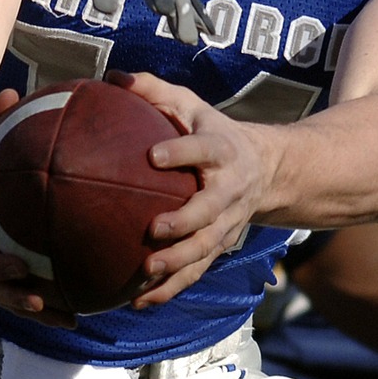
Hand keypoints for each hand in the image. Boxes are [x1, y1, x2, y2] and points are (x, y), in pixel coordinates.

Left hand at [109, 70, 278, 307]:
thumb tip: (110, 78)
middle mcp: (229, 190)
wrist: (266, 169)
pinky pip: (195, 271)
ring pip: (205, 248)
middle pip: (210, 210)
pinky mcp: (219, 247)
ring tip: (146, 273)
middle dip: (185, 222)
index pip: (202, 150)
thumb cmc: (211, 130)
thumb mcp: (189, 104)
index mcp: (221, 150)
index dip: (181, 152)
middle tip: (155, 229)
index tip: (154, 156)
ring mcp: (227, 223)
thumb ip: (151, 90)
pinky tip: (137, 301)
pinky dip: (170, 289)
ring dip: (178, 264)